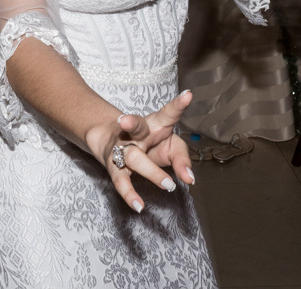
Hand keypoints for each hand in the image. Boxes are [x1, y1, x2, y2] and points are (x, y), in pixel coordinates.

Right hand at [88, 90, 194, 212]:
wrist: (110, 142)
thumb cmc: (149, 143)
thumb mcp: (169, 146)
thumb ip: (182, 159)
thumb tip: (190, 179)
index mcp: (154, 123)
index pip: (167, 112)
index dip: (178, 104)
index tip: (188, 95)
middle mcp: (136, 133)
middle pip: (135, 126)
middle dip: (131, 123)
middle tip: (126, 121)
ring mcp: (122, 149)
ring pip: (132, 157)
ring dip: (150, 170)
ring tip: (168, 184)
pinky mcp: (114, 167)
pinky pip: (121, 181)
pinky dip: (129, 194)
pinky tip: (139, 205)